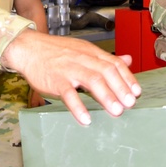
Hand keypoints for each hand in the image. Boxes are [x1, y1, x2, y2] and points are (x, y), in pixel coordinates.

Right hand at [0, 30, 140, 125]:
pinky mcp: (55, 80)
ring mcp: (69, 69)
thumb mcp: (84, 49)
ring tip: (116, 111)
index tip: (136, 92)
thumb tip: (128, 60)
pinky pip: (68, 94)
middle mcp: (82, 59)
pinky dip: (78, 106)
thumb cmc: (56, 52)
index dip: (127, 78)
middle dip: (120, 88)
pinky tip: (86, 118)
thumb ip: (106, 58)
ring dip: (106, 97)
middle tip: (130, 104)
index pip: (114, 63)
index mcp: (91, 52)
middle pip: (106, 72)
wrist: (29, 48)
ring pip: (91, 80)